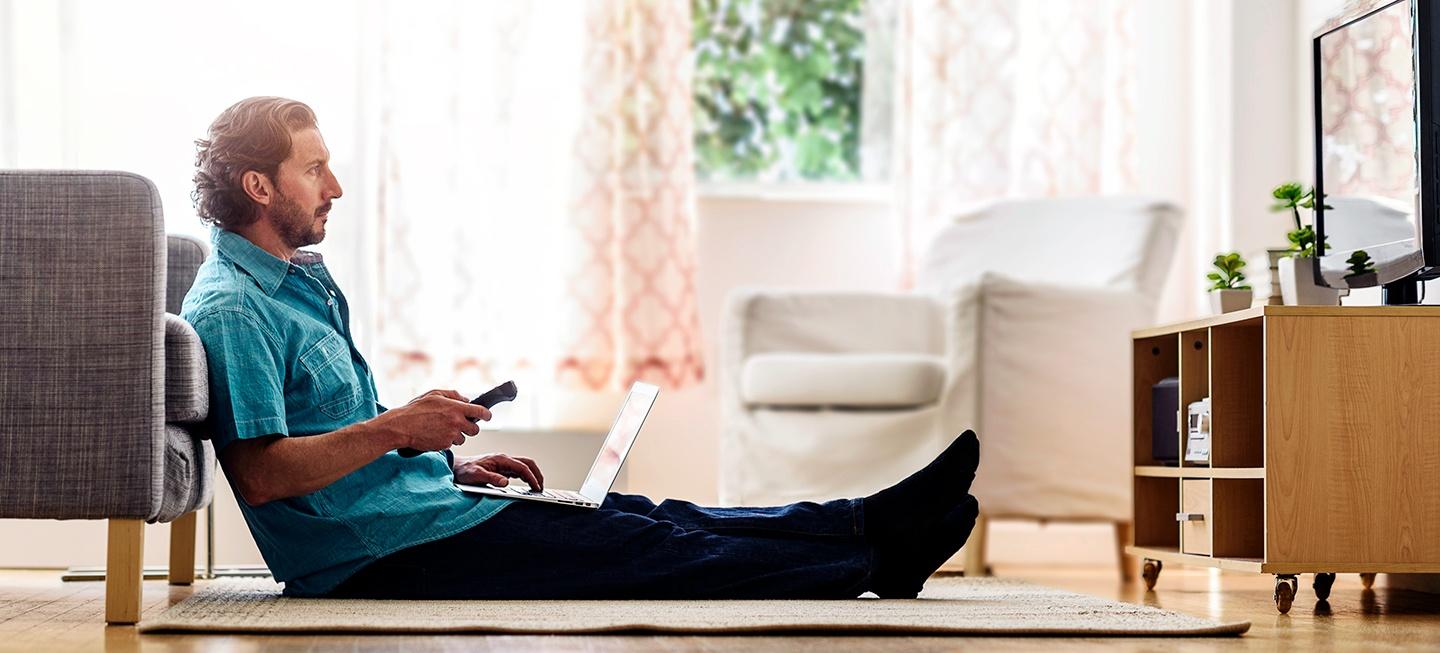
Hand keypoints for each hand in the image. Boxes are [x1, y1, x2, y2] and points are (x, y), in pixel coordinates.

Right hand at [370, 388, 490, 453]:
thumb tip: (467, 399)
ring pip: (463, 438)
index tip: (487, 416)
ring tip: (442, 428)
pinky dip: (446, 441)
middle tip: (460, 424)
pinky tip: (435, 434)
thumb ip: (453, 395)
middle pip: (475, 430)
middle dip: (469, 427)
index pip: (481, 412)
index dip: (486, 415)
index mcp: (456, 408)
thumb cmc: (415, 409)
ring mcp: (451, 435)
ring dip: (457, 435)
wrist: (401, 427)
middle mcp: (457, 422)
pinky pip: (451, 444)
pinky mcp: (444, 445)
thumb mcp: (434, 394)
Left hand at [453, 453, 544, 490]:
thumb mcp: (476, 475)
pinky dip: (526, 477)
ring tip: (537, 487)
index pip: (522, 467)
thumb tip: (506, 482)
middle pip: (527, 463)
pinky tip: (527, 484)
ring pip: (524, 466)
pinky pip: (518, 471)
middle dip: (537, 474)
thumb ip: (491, 478)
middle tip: (541, 487)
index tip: (536, 487)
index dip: (531, 477)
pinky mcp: (501, 468)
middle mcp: (504, 459)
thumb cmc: (465, 470)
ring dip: (532, 475)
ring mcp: (503, 463)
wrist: (456, 467)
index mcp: (500, 459)